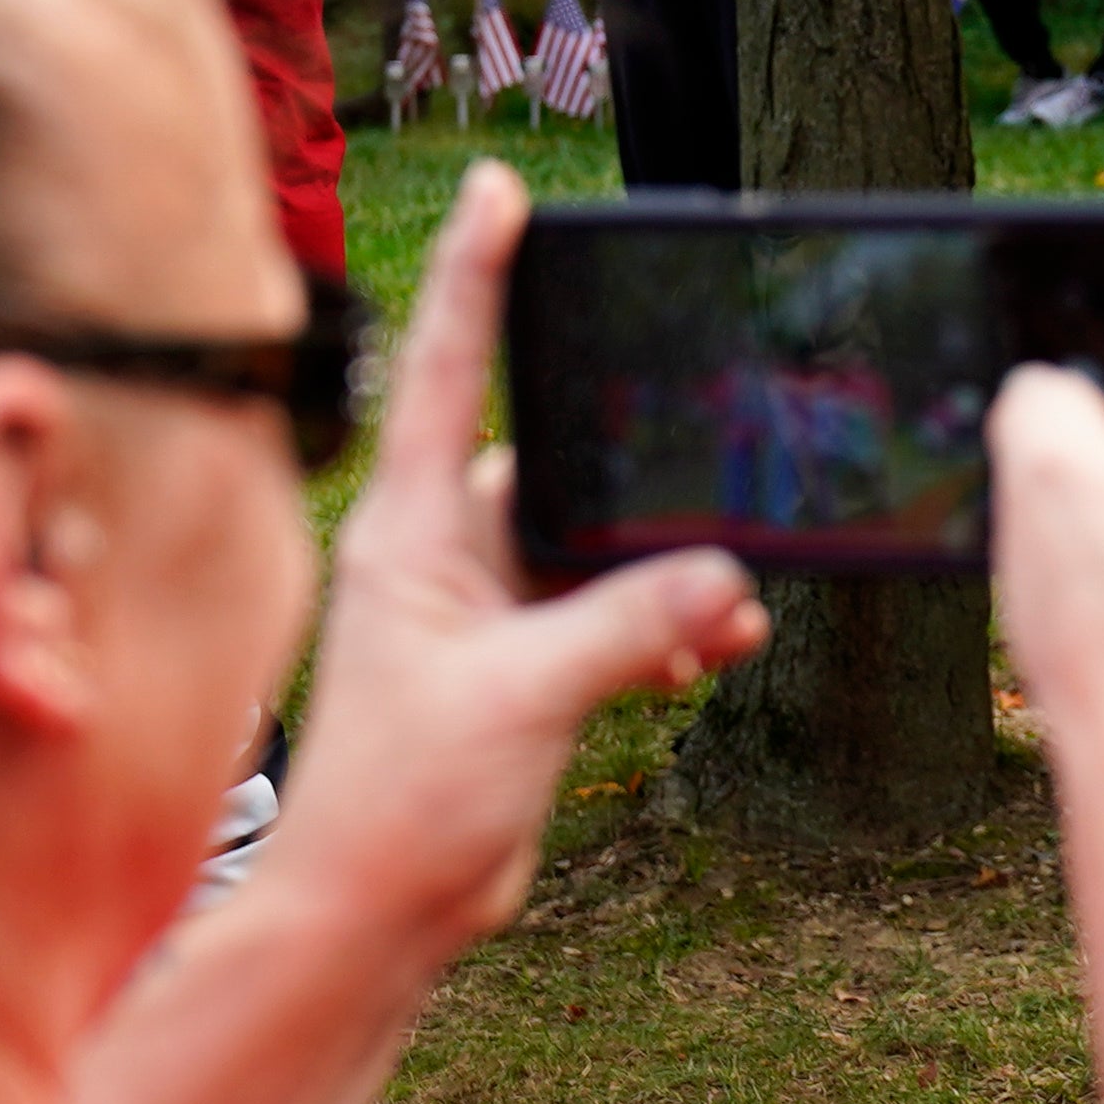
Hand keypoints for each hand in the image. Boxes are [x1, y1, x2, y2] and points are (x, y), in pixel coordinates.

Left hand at [253, 164, 766, 961]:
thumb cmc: (400, 799)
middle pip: (549, 454)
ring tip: (729, 599)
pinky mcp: (520, 666)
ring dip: (664, 567)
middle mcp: (441, 552)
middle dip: (631, 454)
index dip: (475, 271)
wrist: (374, 913)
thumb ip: (628, 622)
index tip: (501, 190)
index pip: (441, 366)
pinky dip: (665, 623)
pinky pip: (611, 611)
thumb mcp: (525, 694)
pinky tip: (717, 648)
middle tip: (700, 422)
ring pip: (596, 544)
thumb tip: (725, 574)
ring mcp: (480, 609)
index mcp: (409, 528)